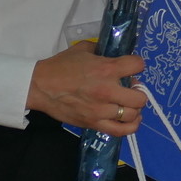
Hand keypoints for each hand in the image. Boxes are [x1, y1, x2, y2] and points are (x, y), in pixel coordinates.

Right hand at [27, 40, 146, 137]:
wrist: (40, 86)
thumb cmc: (61, 66)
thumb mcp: (84, 49)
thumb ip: (102, 51)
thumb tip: (115, 54)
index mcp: (107, 69)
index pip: (138, 65)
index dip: (137, 65)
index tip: (131, 67)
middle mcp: (108, 91)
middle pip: (140, 97)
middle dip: (138, 92)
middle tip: (130, 89)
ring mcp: (101, 110)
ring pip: (133, 115)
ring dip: (133, 109)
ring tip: (127, 104)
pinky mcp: (94, 123)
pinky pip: (120, 131)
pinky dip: (130, 127)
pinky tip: (130, 120)